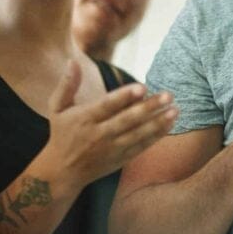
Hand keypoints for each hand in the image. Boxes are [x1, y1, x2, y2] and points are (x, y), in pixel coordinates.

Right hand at [42, 61, 178, 186]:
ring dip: (158, 122)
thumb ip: (67, 85)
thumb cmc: (61, 134)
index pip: (107, 106)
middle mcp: (99, 135)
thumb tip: (73, 61)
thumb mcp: (57, 108)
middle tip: (168, 95)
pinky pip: (141, 147)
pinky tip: (170, 124)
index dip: (124, 97)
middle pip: (127, 120)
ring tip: (175, 109)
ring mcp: (111, 149)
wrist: (61, 173)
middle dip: (149, 108)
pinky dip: (156, 136)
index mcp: (85, 119)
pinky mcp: (120, 159)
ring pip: (138, 135)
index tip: (142, 87)